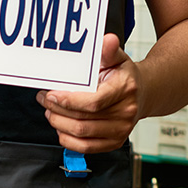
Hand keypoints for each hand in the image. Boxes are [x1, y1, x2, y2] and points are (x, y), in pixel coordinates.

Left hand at [36, 33, 141, 153]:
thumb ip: (109, 49)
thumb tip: (108, 40)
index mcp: (126, 89)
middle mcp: (125, 112)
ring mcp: (121, 130)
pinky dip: (67, 139)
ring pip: (81, 133)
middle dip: (57, 109)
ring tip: (50, 111)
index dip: (69, 101)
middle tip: (44, 99)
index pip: (94, 102)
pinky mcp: (114, 142)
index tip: (52, 94)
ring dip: (59, 123)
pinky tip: (60, 126)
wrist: (143, 94)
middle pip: (83, 119)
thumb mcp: (118, 58)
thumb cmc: (125, 76)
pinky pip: (85, 147)